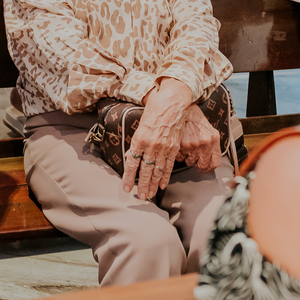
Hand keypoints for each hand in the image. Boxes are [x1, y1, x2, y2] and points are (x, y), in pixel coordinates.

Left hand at [121, 78, 192, 199]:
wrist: (172, 102)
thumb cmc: (154, 110)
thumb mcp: (140, 124)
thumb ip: (136, 142)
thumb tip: (132, 157)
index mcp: (139, 139)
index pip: (132, 163)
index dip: (128, 177)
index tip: (126, 188)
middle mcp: (151, 145)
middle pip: (145, 170)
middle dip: (142, 186)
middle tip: (140, 197)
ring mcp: (163, 147)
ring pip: (157, 171)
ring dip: (153, 185)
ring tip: (150, 195)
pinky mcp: (173, 148)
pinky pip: (169, 165)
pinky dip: (165, 176)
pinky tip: (162, 185)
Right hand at [176, 105, 221, 171]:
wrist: (181, 107)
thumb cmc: (193, 117)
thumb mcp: (208, 128)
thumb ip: (210, 143)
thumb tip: (209, 159)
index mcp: (214, 138)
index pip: (216, 162)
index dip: (210, 167)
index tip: (206, 168)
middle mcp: (205, 142)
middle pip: (203, 165)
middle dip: (197, 163)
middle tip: (194, 158)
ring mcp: (193, 144)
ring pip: (189, 162)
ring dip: (187, 158)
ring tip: (186, 146)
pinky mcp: (181, 145)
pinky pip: (180, 157)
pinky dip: (179, 153)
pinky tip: (180, 144)